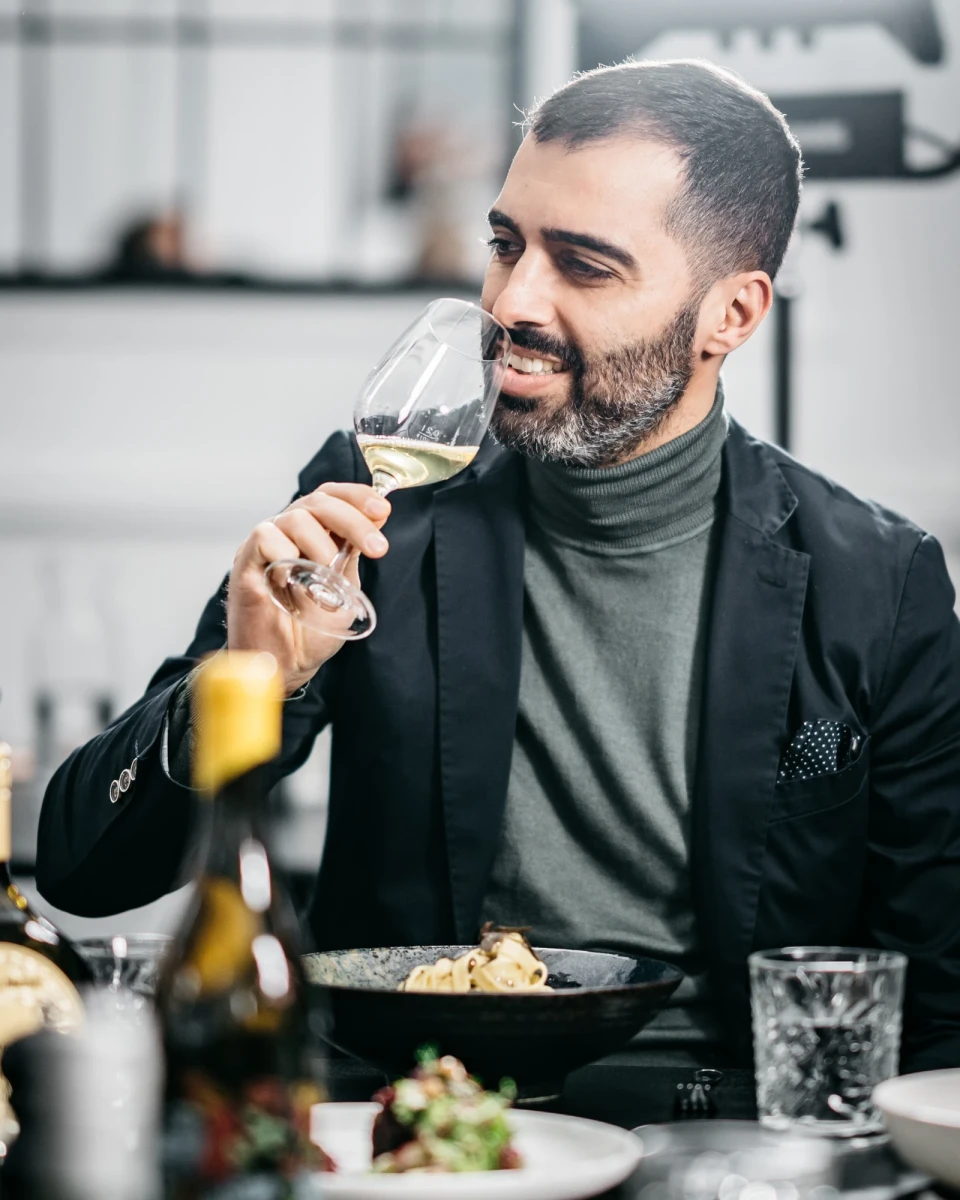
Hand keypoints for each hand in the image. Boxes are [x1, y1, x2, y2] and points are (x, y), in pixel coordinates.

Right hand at [226, 483, 390, 694]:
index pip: (330, 496)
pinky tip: (296, 575)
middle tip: (377, 547)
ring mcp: (265, 545)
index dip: (357, 496)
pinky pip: (264, 537)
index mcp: (312, 533)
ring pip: (294, 517)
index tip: (382, 510)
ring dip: (321, 542)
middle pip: (317, 502)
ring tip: (329, 573)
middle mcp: (287, 533)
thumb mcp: (346, 586)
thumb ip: (354, 552)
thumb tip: (378, 515)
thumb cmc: (312, 630)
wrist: (287, 665)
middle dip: (353, 520)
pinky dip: (286, 551)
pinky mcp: (246, 562)